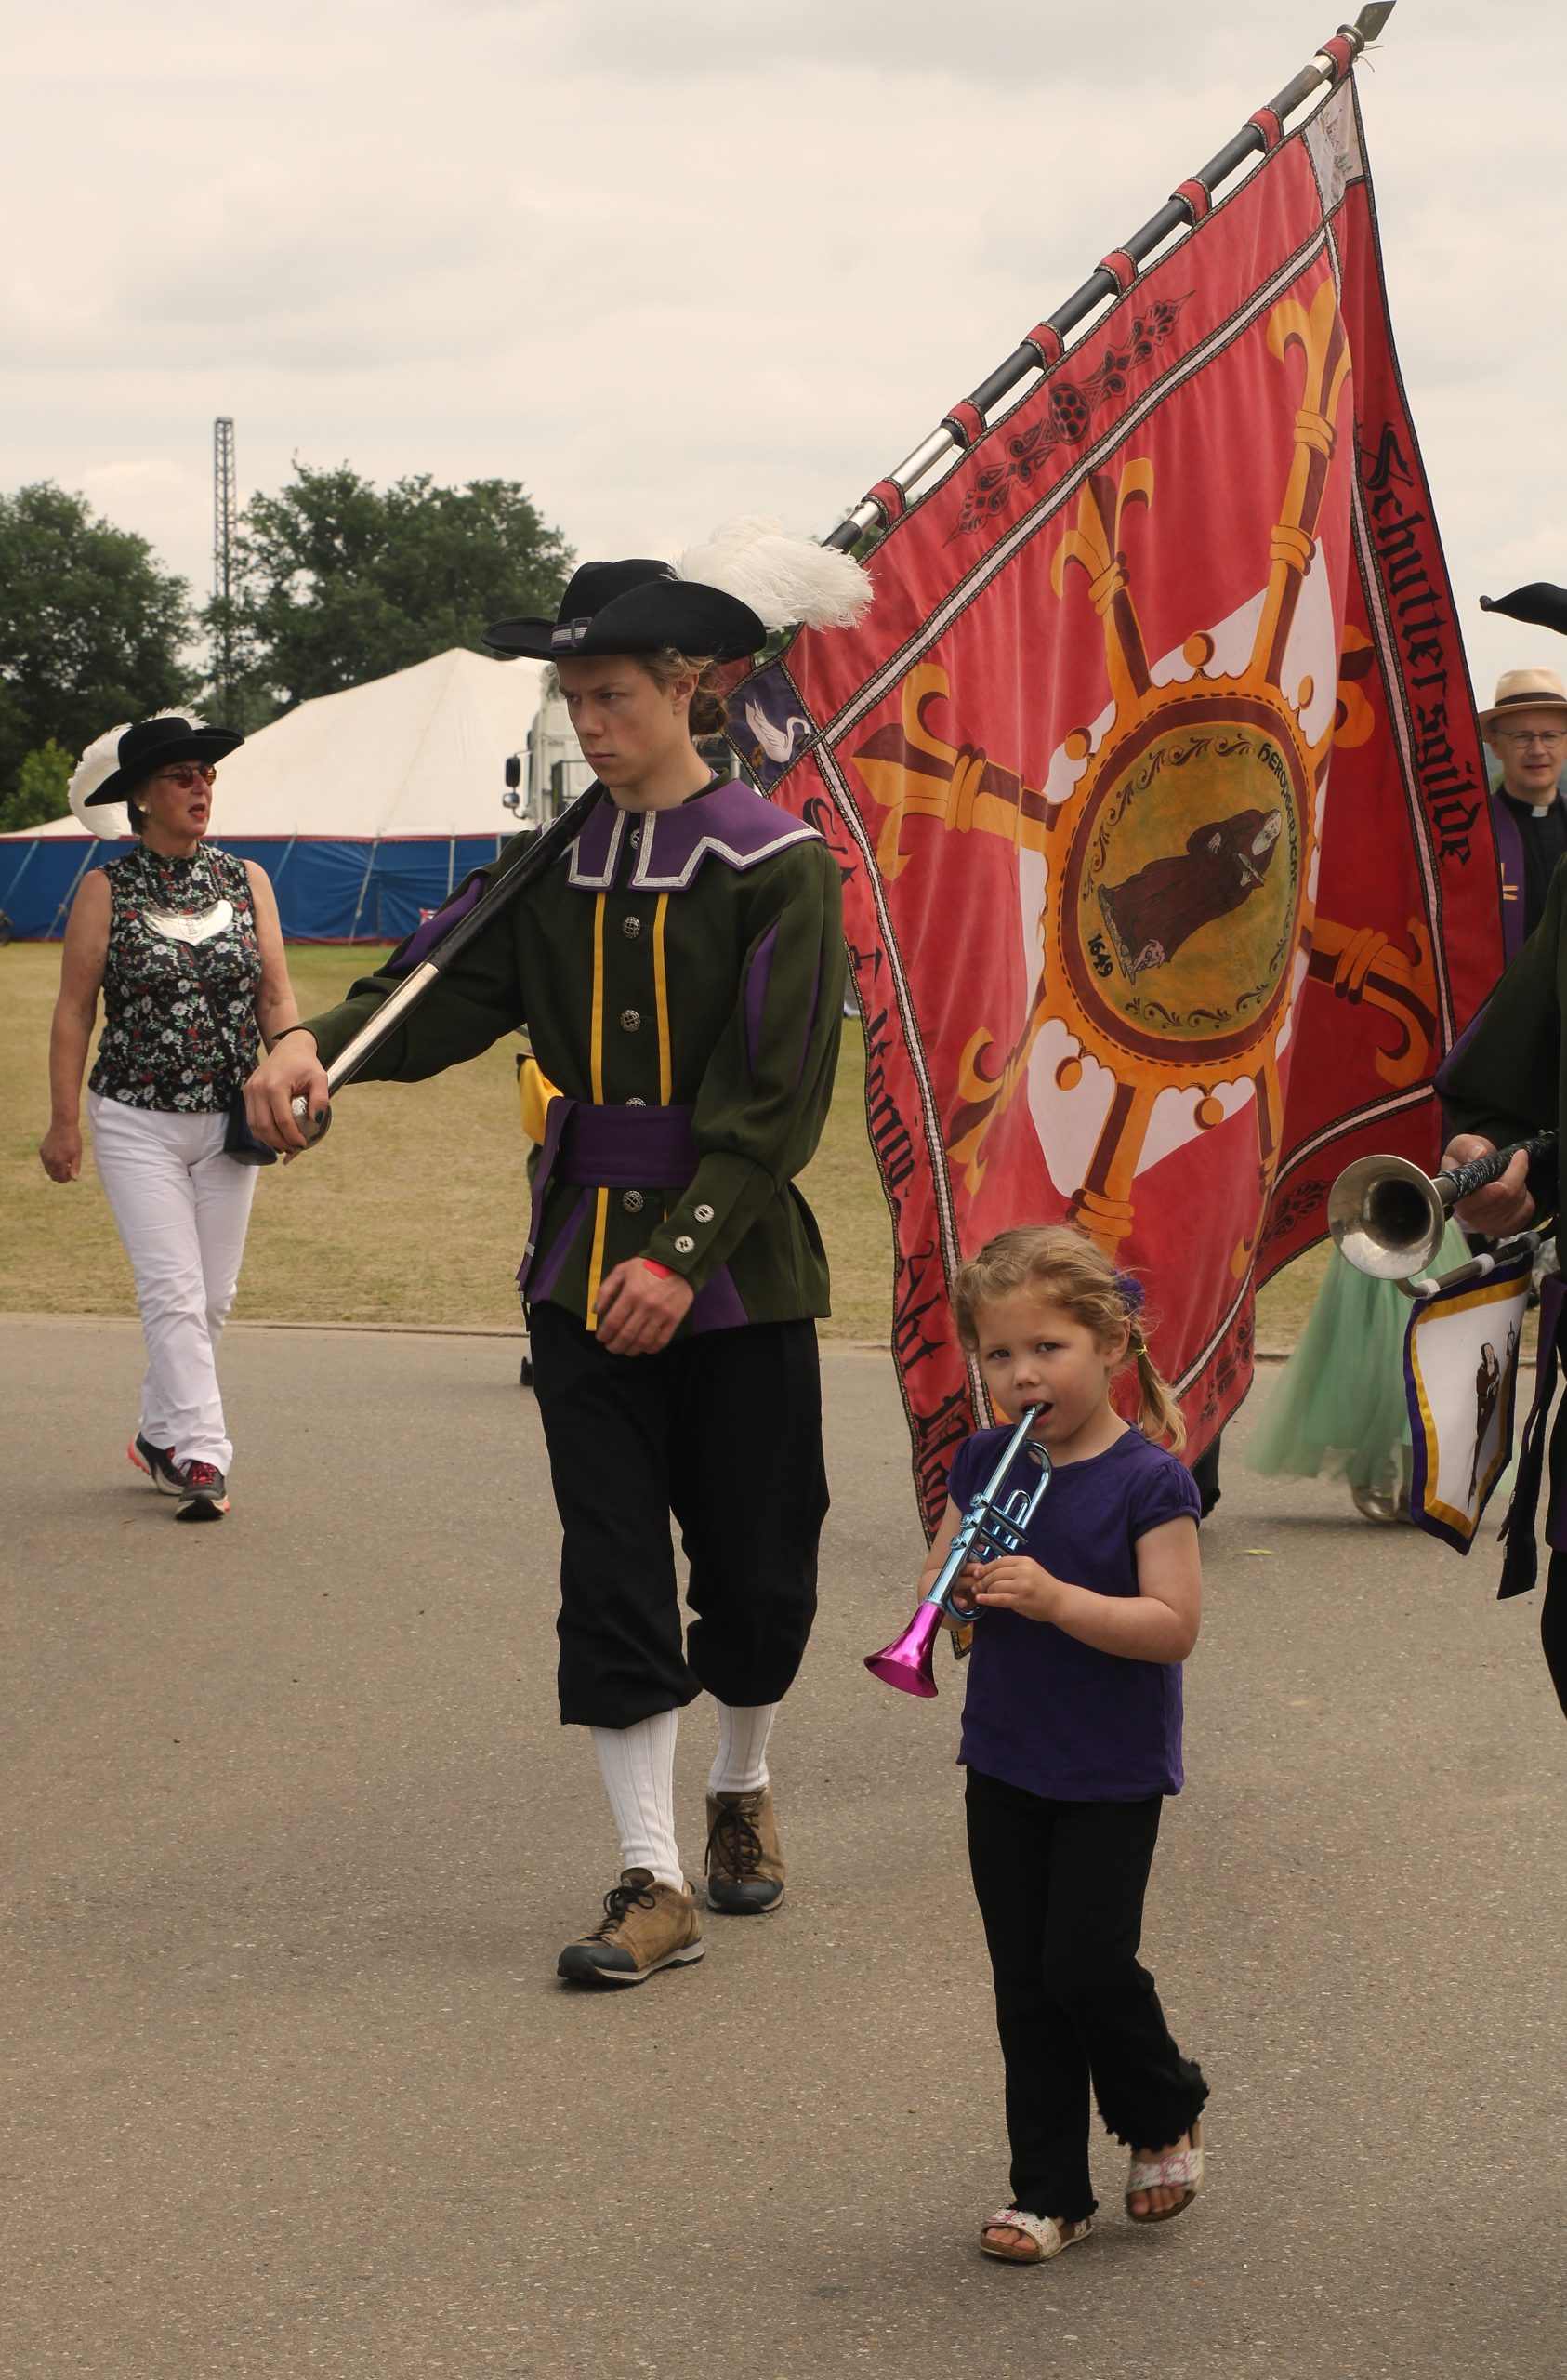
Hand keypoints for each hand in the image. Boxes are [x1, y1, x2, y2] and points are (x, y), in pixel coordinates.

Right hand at [39, 1122, 82, 1181]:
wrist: (63, 1125)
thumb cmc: (73, 1139)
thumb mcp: (77, 1154)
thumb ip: (75, 1167)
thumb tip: (74, 1179)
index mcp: (59, 1163)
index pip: (60, 1179)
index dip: (67, 1178)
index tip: (72, 1171)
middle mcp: (49, 1161)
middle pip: (53, 1176)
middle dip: (61, 1175)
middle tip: (68, 1167)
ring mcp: (44, 1156)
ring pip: (48, 1170)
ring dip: (56, 1170)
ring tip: (64, 1161)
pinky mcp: (42, 1150)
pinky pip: (45, 1162)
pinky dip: (51, 1162)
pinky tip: (58, 1155)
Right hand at [245, 1033, 328, 1153]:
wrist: (289, 1047)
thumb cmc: (306, 1063)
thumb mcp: (320, 1078)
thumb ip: (320, 1099)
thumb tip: (315, 1121)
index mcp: (275, 1085)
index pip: (281, 1120)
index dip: (292, 1136)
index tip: (302, 1144)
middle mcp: (258, 1088)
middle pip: (265, 1126)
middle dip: (279, 1142)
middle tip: (293, 1149)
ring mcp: (249, 1090)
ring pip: (254, 1125)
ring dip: (268, 1140)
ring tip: (284, 1146)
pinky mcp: (246, 1091)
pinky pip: (251, 1118)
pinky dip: (261, 1131)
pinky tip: (274, 1136)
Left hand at [595, 1259, 695, 1356]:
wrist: (678, 1262)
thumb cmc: (647, 1266)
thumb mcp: (622, 1270)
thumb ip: (606, 1289)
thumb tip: (596, 1310)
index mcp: (631, 1293)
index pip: (613, 1321)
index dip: (605, 1333)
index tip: (601, 1338)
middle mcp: (645, 1306)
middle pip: (626, 1335)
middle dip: (615, 1346)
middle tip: (611, 1348)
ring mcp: (661, 1314)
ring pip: (643, 1341)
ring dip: (631, 1350)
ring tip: (625, 1350)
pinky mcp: (674, 1319)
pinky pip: (661, 1340)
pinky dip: (651, 1349)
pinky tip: (644, 1348)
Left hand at [967, 1554, 1066, 1624]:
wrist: (1059, 1601)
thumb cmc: (1043, 1586)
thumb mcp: (1030, 1570)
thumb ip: (1013, 1568)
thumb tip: (988, 1570)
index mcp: (1024, 1561)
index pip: (998, 1562)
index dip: (985, 1568)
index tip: (976, 1573)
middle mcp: (1023, 1571)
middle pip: (994, 1574)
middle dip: (982, 1580)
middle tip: (975, 1586)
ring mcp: (1022, 1586)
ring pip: (995, 1586)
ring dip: (984, 1590)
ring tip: (979, 1593)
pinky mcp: (1020, 1600)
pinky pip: (998, 1599)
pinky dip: (987, 1599)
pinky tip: (981, 1599)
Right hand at [1440, 1133, 1534, 1237]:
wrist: (1475, 1174)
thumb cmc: (1467, 1160)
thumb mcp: (1461, 1145)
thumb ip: (1466, 1147)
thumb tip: (1479, 1155)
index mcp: (1456, 1194)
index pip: (1473, 1202)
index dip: (1489, 1195)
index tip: (1500, 1185)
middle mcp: (1469, 1214)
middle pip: (1503, 1197)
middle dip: (1516, 1174)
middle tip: (1519, 1157)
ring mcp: (1487, 1224)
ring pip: (1517, 1201)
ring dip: (1520, 1184)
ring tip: (1510, 1175)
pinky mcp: (1504, 1228)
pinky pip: (1527, 1210)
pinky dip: (1526, 1197)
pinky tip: (1515, 1190)